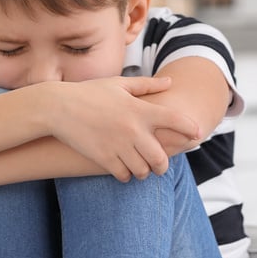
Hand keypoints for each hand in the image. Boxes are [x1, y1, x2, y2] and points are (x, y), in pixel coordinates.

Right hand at [46, 76, 199, 181]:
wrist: (59, 107)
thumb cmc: (91, 93)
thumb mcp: (120, 84)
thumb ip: (147, 86)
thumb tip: (170, 82)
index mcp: (140, 109)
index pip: (176, 121)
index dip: (190, 129)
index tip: (197, 135)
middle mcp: (133, 130)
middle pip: (161, 158)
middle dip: (163, 165)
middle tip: (160, 165)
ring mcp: (119, 146)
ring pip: (143, 170)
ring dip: (145, 171)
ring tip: (142, 168)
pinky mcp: (104, 158)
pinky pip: (123, 175)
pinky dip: (126, 175)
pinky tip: (124, 169)